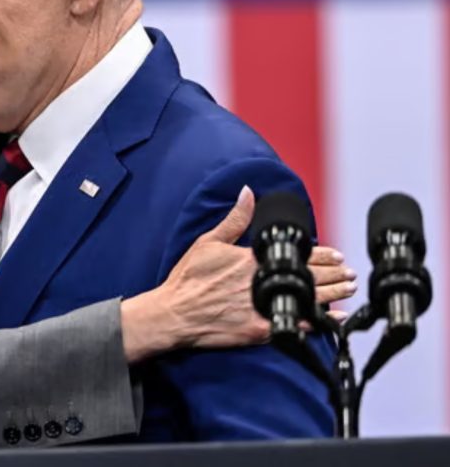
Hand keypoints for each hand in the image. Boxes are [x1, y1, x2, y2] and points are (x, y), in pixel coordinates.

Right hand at [121, 187, 357, 361]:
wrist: (174, 313)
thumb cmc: (187, 279)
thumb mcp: (207, 242)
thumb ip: (234, 220)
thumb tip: (248, 193)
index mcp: (251, 260)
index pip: (295, 255)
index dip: (321, 255)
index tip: (336, 254)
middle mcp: (260, 283)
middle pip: (307, 277)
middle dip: (334, 274)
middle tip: (350, 273)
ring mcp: (262, 308)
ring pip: (307, 300)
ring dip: (332, 295)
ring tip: (348, 290)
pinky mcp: (259, 330)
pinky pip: (296, 325)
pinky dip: (317, 323)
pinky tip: (333, 321)